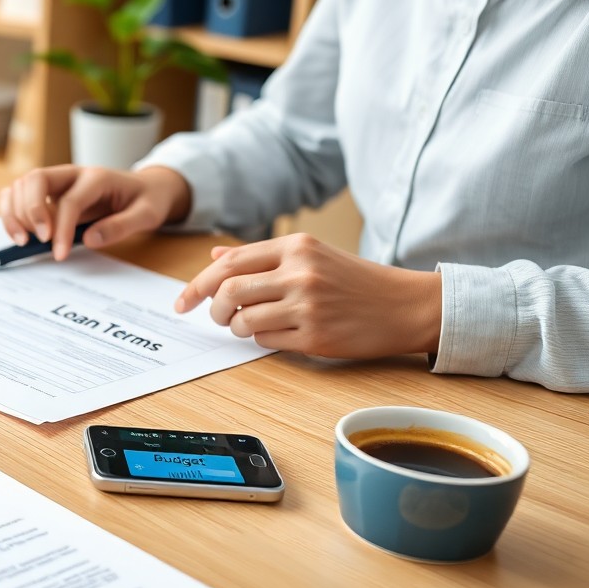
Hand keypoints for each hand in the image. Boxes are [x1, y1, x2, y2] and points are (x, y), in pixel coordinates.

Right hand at [0, 165, 191, 260]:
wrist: (147, 187)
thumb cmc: (147, 200)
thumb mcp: (147, 215)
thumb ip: (121, 226)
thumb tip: (89, 239)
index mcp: (97, 178)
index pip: (70, 201)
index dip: (61, 228)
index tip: (59, 255)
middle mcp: (73, 174)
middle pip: (36, 179)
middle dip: (30, 211)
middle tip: (38, 242)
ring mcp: (59, 181)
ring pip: (22, 185)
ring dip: (15, 212)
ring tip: (23, 241)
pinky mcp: (50, 191)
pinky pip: (19, 193)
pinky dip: (10, 210)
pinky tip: (17, 232)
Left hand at [175, 234, 441, 358]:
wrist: (405, 304)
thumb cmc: (355, 280)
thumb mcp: (312, 256)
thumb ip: (262, 257)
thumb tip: (215, 257)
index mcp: (296, 246)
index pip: (229, 262)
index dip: (198, 284)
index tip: (183, 301)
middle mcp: (300, 272)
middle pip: (228, 290)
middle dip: (212, 308)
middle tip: (217, 316)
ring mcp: (308, 305)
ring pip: (243, 319)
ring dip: (236, 327)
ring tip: (248, 325)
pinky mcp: (315, 335)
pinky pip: (266, 341)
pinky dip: (260, 340)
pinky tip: (276, 333)